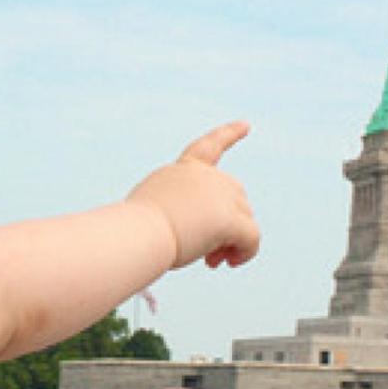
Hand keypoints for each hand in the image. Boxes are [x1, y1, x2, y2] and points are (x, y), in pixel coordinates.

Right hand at [126, 121, 258, 269]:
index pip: (209, 146)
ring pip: (245, 219)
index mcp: (183, 170)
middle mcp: (205, 176)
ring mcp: (219, 194)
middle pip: (235, 196)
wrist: (136, 234)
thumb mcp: (156, 209)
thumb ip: (180, 209)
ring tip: (212, 261)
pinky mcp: (229, 219)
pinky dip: (246, 253)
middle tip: (209, 254)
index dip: (229, 134)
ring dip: (232, 242)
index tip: (246, 125)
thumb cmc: (136, 229)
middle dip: (228, 224)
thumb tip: (207, 229)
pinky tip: (230, 263)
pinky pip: (251, 238)